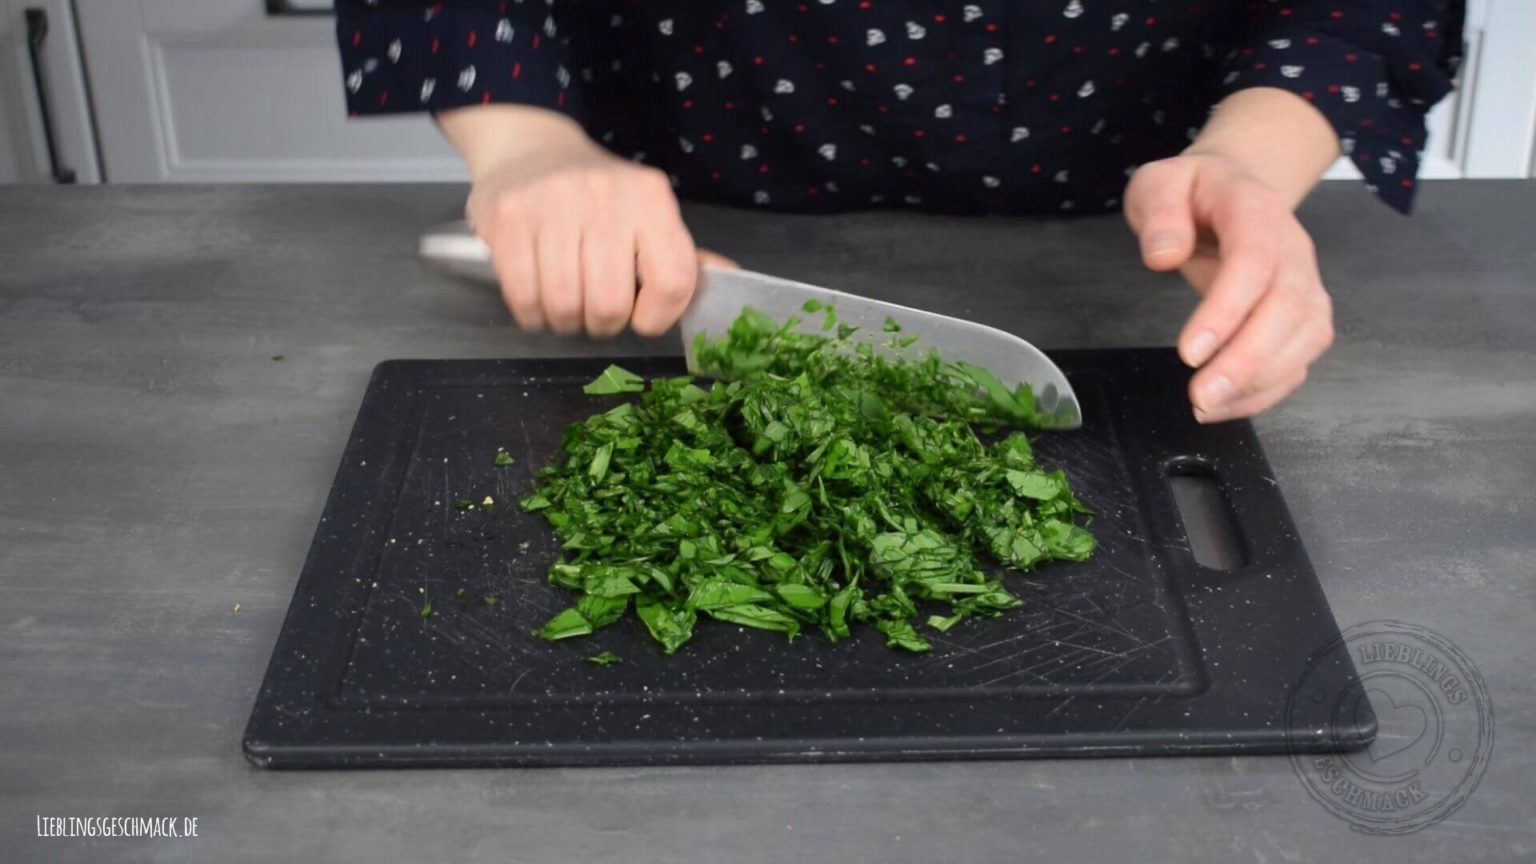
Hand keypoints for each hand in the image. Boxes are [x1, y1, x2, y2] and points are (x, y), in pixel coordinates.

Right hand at [445, 106, 729, 336]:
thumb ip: (682, 255)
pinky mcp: (508, 218)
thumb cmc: (599, 196)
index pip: (673, 280)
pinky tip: (538, 299)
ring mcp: (552, 204)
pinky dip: (532, 314)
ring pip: (564, 306)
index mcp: (651, 198)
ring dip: (565, 321)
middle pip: (611, 304)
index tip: (642, 317)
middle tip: (596, 312)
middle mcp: (606, 196)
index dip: (658, 317)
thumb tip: (730, 282)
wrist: (529, 148)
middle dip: (604, 324)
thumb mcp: (648, 214)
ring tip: (566, 305)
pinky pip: (522, 297)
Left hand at [1124, 151, 1333, 421]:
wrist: (1233, 187)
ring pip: (1304, 338)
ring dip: (1259, 382)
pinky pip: (1300, 358)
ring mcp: (1306, 283)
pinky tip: (1226, 405)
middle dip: (1246, 361)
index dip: (1226, 311)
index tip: (1188, 353)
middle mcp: (1293, 248)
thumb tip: (1163, 254)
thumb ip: (1159, 212)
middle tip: (1199, 396)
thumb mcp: (1160, 183)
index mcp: (1256, 211)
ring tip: (1206, 406)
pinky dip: (1267, 390)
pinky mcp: (1304, 315)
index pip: (1253, 262)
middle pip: (1287, 308)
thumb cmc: (1193, 192)